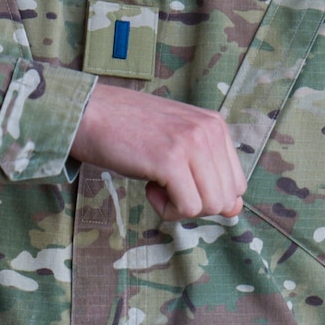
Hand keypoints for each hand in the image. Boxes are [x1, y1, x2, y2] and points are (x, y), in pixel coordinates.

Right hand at [70, 83, 244, 221]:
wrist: (88, 114)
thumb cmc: (128, 131)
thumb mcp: (177, 144)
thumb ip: (208, 173)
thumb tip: (234, 210)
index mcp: (215, 124)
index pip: (236, 183)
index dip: (206, 193)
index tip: (177, 179)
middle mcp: (209, 131)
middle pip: (226, 199)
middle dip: (195, 203)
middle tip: (165, 184)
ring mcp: (191, 144)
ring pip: (210, 206)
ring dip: (180, 207)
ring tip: (156, 183)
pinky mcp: (170, 161)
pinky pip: (186, 208)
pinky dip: (166, 210)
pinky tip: (148, 188)